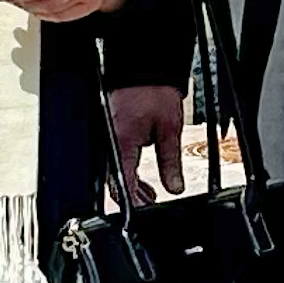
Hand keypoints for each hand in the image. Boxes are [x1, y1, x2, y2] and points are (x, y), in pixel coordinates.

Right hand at [107, 83, 186, 203]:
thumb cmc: (154, 92)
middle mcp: (110, 144)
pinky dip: (128, 175)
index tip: (146, 213)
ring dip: (132, 189)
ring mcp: (108, 141)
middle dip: (134, 200)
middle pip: (116, 184)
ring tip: (151, 198)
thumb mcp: (170, 130)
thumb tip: (175, 187)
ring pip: (115, 175)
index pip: (123, 184)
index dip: (134, 203)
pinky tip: (143, 183)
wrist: (144, 69)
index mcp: (121, 144)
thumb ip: (171, 162)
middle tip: (152, 208)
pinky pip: (116, 163)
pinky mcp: (111, 137)